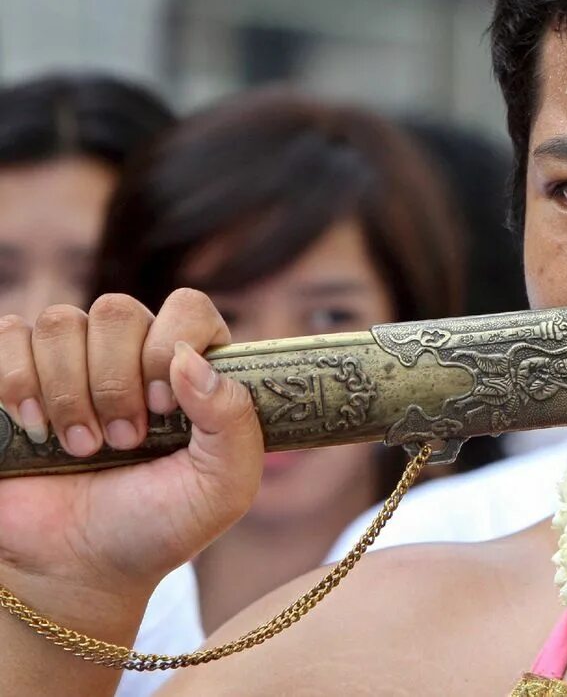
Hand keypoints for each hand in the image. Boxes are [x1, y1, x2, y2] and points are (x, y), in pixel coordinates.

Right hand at [0, 290, 262, 601]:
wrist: (77, 569)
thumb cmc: (158, 525)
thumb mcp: (225, 485)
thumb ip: (234, 418)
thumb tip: (188, 357)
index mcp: (190, 368)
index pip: (187, 307)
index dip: (169, 348)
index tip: (164, 408)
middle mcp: (131, 354)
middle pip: (117, 310)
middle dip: (115, 382)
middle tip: (123, 441)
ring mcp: (71, 362)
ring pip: (60, 322)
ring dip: (68, 392)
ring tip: (82, 447)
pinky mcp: (16, 378)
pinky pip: (9, 334)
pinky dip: (18, 381)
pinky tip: (36, 428)